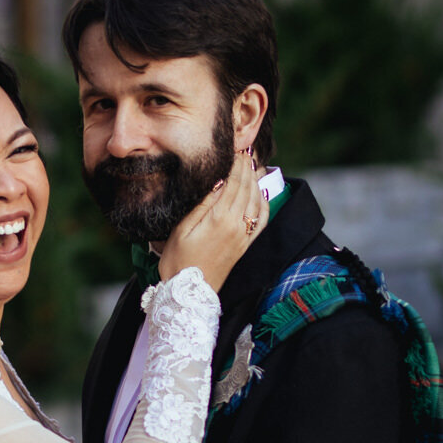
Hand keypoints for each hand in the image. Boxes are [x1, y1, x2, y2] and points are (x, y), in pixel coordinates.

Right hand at [159, 149, 266, 288]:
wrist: (189, 293)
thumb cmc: (178, 261)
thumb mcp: (181, 229)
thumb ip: (201, 205)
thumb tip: (217, 183)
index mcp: (220, 219)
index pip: (233, 183)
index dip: (236, 164)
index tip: (237, 149)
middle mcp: (237, 225)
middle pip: (247, 188)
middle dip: (247, 167)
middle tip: (247, 150)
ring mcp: (244, 236)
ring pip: (257, 201)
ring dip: (256, 181)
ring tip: (254, 165)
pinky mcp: (246, 245)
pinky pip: (262, 220)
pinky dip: (264, 203)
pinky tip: (261, 193)